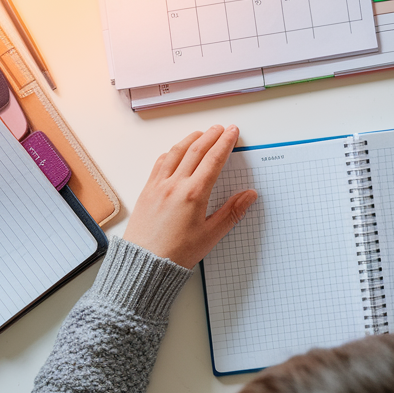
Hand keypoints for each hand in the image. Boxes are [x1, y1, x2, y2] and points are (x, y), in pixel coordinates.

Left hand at [122, 125, 256, 268]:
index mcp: (194, 194)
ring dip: (191, 139)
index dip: (225, 143)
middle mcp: (175, 184)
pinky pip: (160, 163)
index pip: (213, 160)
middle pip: (196, 150)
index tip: (232, 132)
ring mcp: (158, 185)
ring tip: (201, 133)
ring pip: (176, 152)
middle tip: (221, 128)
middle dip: (210, 136)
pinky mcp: (147, 190)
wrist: (144, 264)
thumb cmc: (176, 253)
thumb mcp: (210, 235)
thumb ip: (232, 212)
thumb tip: (249, 195)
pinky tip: (175, 151)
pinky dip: (171, 152)